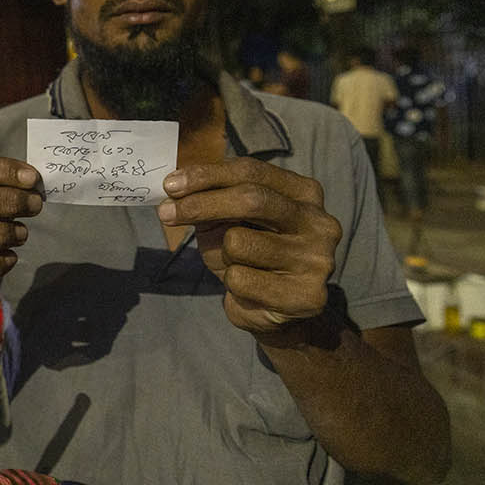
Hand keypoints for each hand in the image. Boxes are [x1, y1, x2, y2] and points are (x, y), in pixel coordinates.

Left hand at [156, 158, 341, 334]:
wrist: (276, 312)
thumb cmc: (250, 256)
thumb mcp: (227, 222)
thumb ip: (210, 201)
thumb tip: (176, 189)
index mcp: (304, 194)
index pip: (251, 172)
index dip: (207, 175)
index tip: (170, 184)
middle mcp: (319, 222)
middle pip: (251, 200)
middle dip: (201, 204)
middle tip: (165, 213)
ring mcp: (318, 259)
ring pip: (239, 242)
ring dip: (221, 254)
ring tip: (237, 265)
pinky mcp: (307, 295)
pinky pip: (241, 279)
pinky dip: (231, 283)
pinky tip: (250, 290)